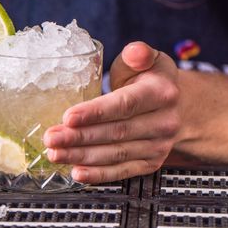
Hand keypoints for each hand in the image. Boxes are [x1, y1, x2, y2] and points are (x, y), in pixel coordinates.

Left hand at [43, 42, 180, 182]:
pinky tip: (76, 172)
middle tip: (51, 137)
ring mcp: (158, 146)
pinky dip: (98, 174)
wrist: (176, 105)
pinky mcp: (150, 162)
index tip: (68, 117)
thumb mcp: (148, 59)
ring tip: (55, 153)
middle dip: (79, 137)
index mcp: (161, 93)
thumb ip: (139, 53)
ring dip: (82, 156)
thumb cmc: (150, 78)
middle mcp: (164, 122)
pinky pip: (122, 171)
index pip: (124, 105)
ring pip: (115, 154)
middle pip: (116, 132)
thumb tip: (135, 52)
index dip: (95, 113)